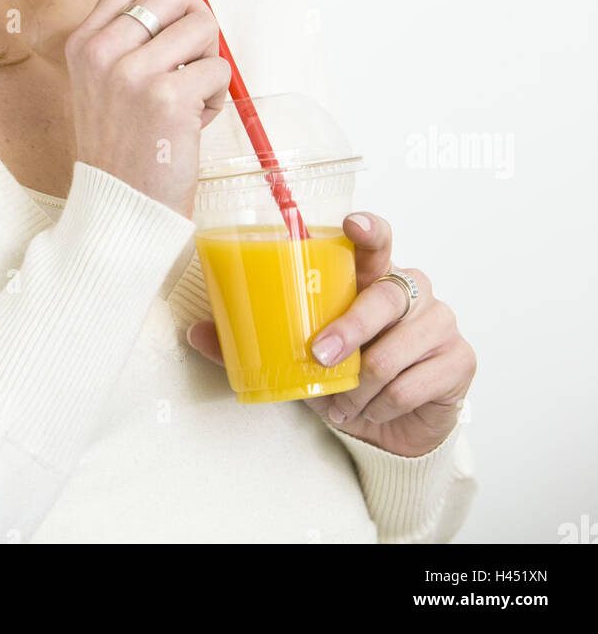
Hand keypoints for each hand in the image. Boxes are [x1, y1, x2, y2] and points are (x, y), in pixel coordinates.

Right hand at [65, 0, 232, 219]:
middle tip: (193, 66)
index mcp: (85, 40)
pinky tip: (191, 124)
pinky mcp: (167, 97)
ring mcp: (132, 72)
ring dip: (209, 64)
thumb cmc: (126, 146)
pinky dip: (215, 98)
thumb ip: (138, 34)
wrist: (119, 209)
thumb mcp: (110, 80)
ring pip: (204, 27)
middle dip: (201, 25)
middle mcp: (102, 49)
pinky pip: (218, 72)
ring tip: (187, 101)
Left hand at [187, 212, 476, 457]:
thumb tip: (195, 332)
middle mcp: (409, 289)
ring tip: (349, 399)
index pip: (377, 239)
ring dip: (363, 386)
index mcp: (370, 276)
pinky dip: (385, 406)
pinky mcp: (459, 359)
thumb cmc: (342, 375)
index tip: (353, 224)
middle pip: (385, 296)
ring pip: (396, 349)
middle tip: (321, 356)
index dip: (370, 228)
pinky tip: (377, 409)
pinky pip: (414, 383)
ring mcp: (439, 321)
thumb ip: (251, 340)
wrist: (385, 429)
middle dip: (351, 329)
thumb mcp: (295, 357)